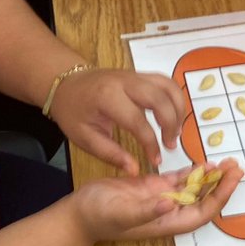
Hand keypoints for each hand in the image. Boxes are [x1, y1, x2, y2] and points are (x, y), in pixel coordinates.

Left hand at [48, 68, 184, 173]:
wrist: (66, 83)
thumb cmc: (73, 112)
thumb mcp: (84, 137)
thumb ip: (110, 153)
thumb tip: (135, 170)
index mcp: (108, 98)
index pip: (138, 121)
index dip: (150, 143)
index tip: (155, 160)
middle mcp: (125, 82)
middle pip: (160, 98)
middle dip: (171, 124)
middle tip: (170, 145)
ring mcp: (135, 75)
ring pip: (168, 86)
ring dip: (178, 109)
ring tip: (175, 131)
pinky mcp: (141, 75)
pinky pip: (165, 82)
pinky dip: (175, 98)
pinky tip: (173, 116)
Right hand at [72, 159, 242, 241]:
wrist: (79, 213)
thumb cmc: (98, 216)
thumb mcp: (121, 213)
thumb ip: (146, 211)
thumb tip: (170, 204)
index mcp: (166, 222)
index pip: (202, 211)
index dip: (219, 196)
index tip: (231, 178)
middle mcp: (169, 212)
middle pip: (202, 200)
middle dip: (220, 184)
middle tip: (235, 165)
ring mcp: (161, 200)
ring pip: (192, 188)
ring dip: (208, 177)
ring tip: (225, 162)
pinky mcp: (151, 188)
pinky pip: (177, 180)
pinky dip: (190, 172)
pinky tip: (201, 162)